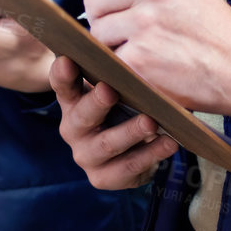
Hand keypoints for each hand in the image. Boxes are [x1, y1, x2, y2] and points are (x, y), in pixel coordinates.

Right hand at [50, 54, 177, 188]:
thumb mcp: (116, 89)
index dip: (62, 73)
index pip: (62, 85)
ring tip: (151, 122)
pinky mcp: (102, 178)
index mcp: (72, 101)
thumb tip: (133, 51)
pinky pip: (128, 167)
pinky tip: (169, 143)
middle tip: (110, 91)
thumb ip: (115, 74)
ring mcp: (85, 156)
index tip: (68, 60)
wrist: (133, 151)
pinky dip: (151, 155)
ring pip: (107, 144)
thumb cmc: (123, 109)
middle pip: (81, 116)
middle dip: (96, 103)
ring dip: (129, 133)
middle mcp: (72, 129)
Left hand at [84, 0, 230, 119]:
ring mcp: (143, 25)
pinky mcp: (139, 59)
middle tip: (122, 33)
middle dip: (102, 18)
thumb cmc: (217, 30)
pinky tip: (146, 71)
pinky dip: (123, 70)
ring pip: (97, 33)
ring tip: (140, 53)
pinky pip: (109, 62)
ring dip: (112, 46)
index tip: (114, 0)